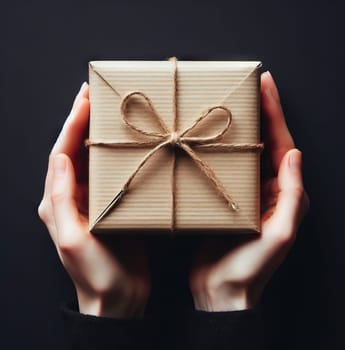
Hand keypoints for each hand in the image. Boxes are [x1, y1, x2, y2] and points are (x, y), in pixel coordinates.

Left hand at [38, 83, 149, 317]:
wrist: (118, 296)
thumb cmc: (95, 273)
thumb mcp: (72, 239)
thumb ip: (61, 199)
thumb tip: (61, 158)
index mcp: (58, 203)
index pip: (61, 155)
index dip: (72, 125)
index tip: (84, 99)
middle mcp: (73, 197)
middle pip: (76, 151)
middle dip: (83, 122)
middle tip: (96, 96)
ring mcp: (94, 200)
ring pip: (94, 159)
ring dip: (100, 135)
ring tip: (111, 112)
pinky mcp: (113, 205)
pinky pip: (112, 173)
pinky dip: (117, 155)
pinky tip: (126, 143)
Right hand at [189, 72, 308, 311]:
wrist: (222, 289)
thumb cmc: (251, 268)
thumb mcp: (279, 235)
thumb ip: (290, 197)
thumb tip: (294, 155)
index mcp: (284, 194)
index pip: (282, 145)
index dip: (275, 114)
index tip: (265, 85)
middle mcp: (267, 190)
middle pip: (265, 143)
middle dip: (259, 113)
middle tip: (247, 86)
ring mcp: (246, 193)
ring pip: (245, 153)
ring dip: (240, 128)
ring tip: (230, 104)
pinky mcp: (226, 198)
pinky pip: (227, 168)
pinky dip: (222, 150)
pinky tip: (212, 138)